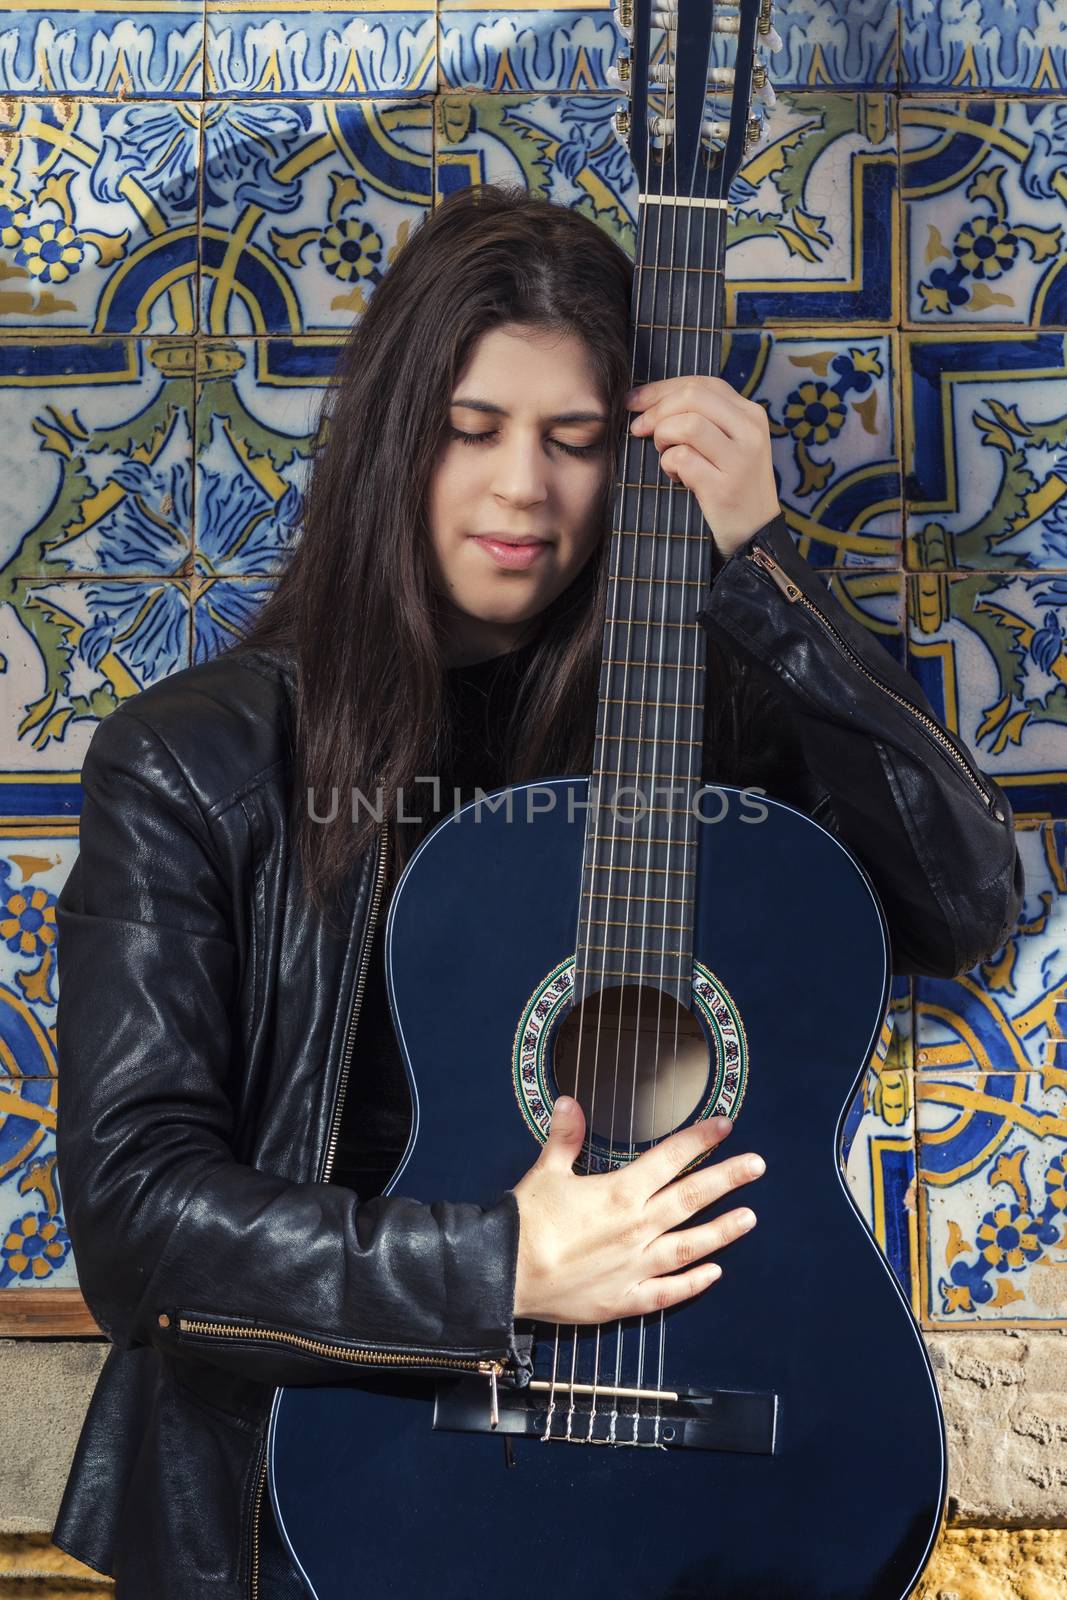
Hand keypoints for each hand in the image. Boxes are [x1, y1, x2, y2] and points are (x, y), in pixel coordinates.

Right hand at [510, 1097, 764, 1323]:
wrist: (506, 1273)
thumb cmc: (526, 1221)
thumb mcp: (545, 1171)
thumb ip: (565, 1137)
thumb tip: (571, 1102)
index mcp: (619, 1193)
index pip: (670, 1158)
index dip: (700, 1139)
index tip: (724, 1126)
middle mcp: (636, 1228)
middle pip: (691, 1197)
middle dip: (728, 1178)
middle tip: (757, 1166)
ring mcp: (635, 1266)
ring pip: (690, 1245)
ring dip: (723, 1231)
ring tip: (750, 1217)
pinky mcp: (625, 1298)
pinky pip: (668, 1292)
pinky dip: (694, 1283)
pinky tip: (715, 1274)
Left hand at [624, 374, 780, 561]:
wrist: (755, 535)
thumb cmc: (731, 486)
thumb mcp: (728, 444)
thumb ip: (702, 419)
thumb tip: (646, 401)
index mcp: (750, 414)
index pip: (701, 383)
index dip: (660, 389)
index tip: (633, 402)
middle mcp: (750, 430)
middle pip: (691, 397)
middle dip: (655, 411)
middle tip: (639, 431)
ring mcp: (740, 458)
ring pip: (687, 424)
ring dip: (663, 438)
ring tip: (667, 457)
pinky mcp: (725, 486)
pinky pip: (682, 459)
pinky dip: (669, 466)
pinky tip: (678, 477)